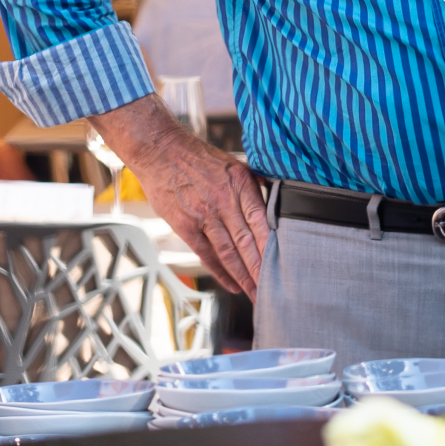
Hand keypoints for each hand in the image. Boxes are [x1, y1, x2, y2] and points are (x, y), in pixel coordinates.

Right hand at [92, 97, 268, 295]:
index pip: (261, 221)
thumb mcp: (233, 163)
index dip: (272, 246)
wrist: (160, 151)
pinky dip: (221, 272)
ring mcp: (204, 215)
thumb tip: (277, 196)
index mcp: (240, 183)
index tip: (284, 264)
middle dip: (261, 269)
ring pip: (229, 252)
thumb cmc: (197, 158)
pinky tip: (233, 285)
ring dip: (244, 276)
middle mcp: (223, 200)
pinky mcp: (186, 225)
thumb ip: (254, 183)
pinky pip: (207, 254)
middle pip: (247, 241)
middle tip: (274, 289)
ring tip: (256, 294)